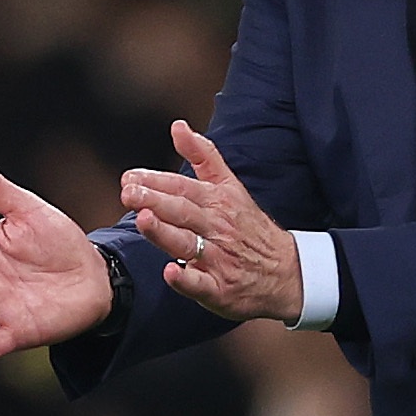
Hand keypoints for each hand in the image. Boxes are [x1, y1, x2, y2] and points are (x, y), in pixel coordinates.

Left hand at [122, 121, 302, 322]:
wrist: (286, 271)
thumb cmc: (249, 227)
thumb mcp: (231, 185)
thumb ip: (203, 155)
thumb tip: (177, 126)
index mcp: (217, 201)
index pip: (183, 187)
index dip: (156, 181)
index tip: (130, 177)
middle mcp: (217, 227)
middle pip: (183, 211)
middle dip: (155, 201)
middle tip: (128, 193)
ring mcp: (218, 259)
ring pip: (188, 244)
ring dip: (165, 233)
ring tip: (144, 220)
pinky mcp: (220, 289)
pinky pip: (202, 284)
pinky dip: (187, 279)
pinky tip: (171, 272)